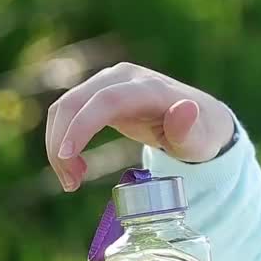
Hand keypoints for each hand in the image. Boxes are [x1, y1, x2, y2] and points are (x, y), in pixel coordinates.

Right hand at [45, 62, 235, 190]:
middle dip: (62, 142)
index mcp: (150, 88)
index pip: (107, 100)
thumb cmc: (201, 133)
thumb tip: (186, 108)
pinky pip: (69, 111)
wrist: (201, 119)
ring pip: (66, 106)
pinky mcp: (100, 93)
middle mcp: (125, 77)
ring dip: (59, 144)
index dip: (83, 124)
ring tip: (73, 181)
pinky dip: (64, 138)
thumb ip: (190, 129)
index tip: (67, 156)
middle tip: (71, 183)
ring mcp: (110, 82)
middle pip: (77, 101)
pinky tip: (75, 167)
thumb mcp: (201, 140)